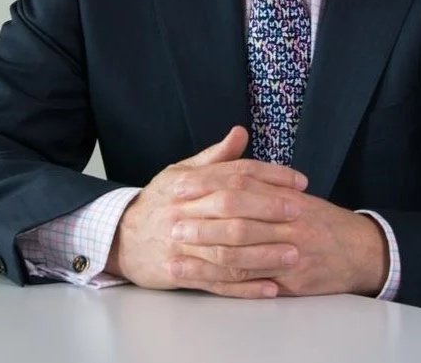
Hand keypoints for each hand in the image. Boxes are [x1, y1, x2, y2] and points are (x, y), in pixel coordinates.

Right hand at [106, 126, 307, 296]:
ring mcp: (182, 245)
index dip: (270, 176)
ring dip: (263, 254)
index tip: (299, 182)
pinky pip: (217, 282)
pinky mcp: (180, 273)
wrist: (120, 237)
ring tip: (293, 254)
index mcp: (189, 182)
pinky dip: (245, 287)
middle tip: (300, 212)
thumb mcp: (181, 172)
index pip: (236, 174)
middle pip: (232, 208)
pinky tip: (271, 288)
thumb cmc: (160, 201)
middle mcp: (185, 211)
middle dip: (269, 210)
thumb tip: (241, 132)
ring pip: (227, 249)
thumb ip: (215, 157)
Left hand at [174, 187, 389, 297]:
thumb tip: (233, 161)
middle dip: (201, 216)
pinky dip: (223, 279)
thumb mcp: (297, 196)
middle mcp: (288, 218)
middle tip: (172, 218)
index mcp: (285, 194)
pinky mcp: (291, 278)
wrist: (361, 250)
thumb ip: (265, 181)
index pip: (241, 182)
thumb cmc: (323, 222)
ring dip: (205, 248)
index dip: (208, 183)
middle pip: (238, 213)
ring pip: (241, 247)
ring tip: (177, 247)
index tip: (180, 184)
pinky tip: (201, 278)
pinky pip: (253, 279)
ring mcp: (290, 249)